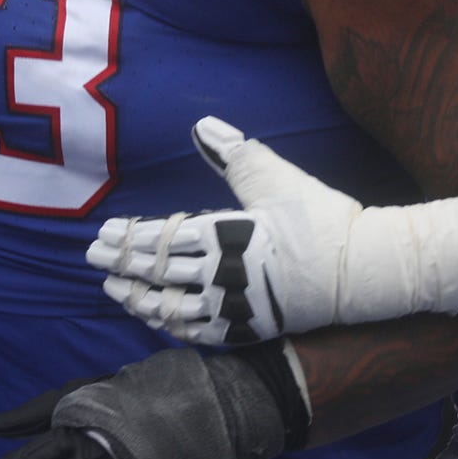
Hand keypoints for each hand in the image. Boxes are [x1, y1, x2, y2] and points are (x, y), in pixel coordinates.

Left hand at [88, 117, 368, 340]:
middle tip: (92, 260)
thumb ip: (235, 153)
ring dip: (138, 299)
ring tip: (114, 291)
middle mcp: (226, 274)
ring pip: (172, 308)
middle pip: (160, 273)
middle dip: (121, 265)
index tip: (104, 235)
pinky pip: (200, 333)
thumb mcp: (276, 177)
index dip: (129, 238)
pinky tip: (154, 318)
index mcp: (228, 235)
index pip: (163, 239)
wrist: (365, 268)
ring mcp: (239, 307)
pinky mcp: (252, 330)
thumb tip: (202, 125)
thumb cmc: (321, 217)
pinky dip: (171, 326)